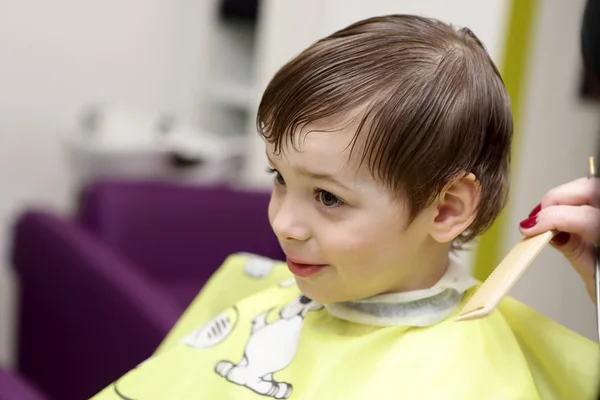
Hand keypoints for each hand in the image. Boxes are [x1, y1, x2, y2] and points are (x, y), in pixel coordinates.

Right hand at [519, 177, 599, 301]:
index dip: (550, 218)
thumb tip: (549, 233)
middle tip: (537, 219)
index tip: (529, 227)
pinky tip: (569, 216)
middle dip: (556, 200)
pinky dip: (580, 202)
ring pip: (591, 186)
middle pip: (587, 188)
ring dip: (567, 198)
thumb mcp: (595, 278)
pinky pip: (596, 197)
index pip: (582, 216)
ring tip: (550, 217)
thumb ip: (575, 251)